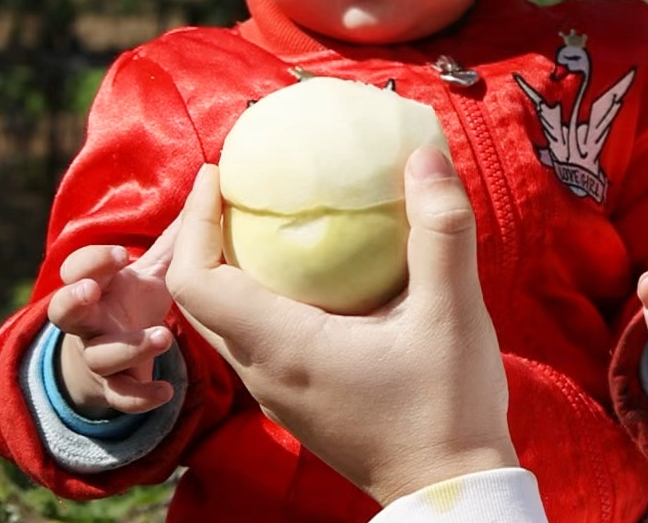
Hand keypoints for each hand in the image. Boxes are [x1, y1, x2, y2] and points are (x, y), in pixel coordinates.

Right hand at [46, 229, 177, 416]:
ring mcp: (97, 354)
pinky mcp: (114, 384)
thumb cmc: (133, 298)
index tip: (117, 254)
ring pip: (98, 356)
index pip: (76, 269)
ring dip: (126, 348)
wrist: (115, 353)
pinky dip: (139, 397)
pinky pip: (120, 395)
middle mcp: (88, 320)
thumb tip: (209, 189)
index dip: (90, 262)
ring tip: (163, 337)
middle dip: (72, 300)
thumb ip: (176, 237)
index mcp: (94, 285)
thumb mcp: (151, 268)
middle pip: (62, 311)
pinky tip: (166, 392)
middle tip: (90, 292)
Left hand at [166, 150, 517, 506]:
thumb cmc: (447, 407)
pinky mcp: (300, 400)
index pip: (196, 281)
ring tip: (269, 219)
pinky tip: (314, 272)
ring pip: (225, 321)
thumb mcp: (453, 311)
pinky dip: (261, 294)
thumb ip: (440, 230)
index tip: (219, 173)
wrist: (450, 489)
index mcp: (283, 348)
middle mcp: (265, 373)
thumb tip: (424, 157)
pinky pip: (257, 336)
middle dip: (205, 235)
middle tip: (239, 186)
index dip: (194, 220)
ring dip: (232, 266)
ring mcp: (279, 393)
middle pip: (200, 298)